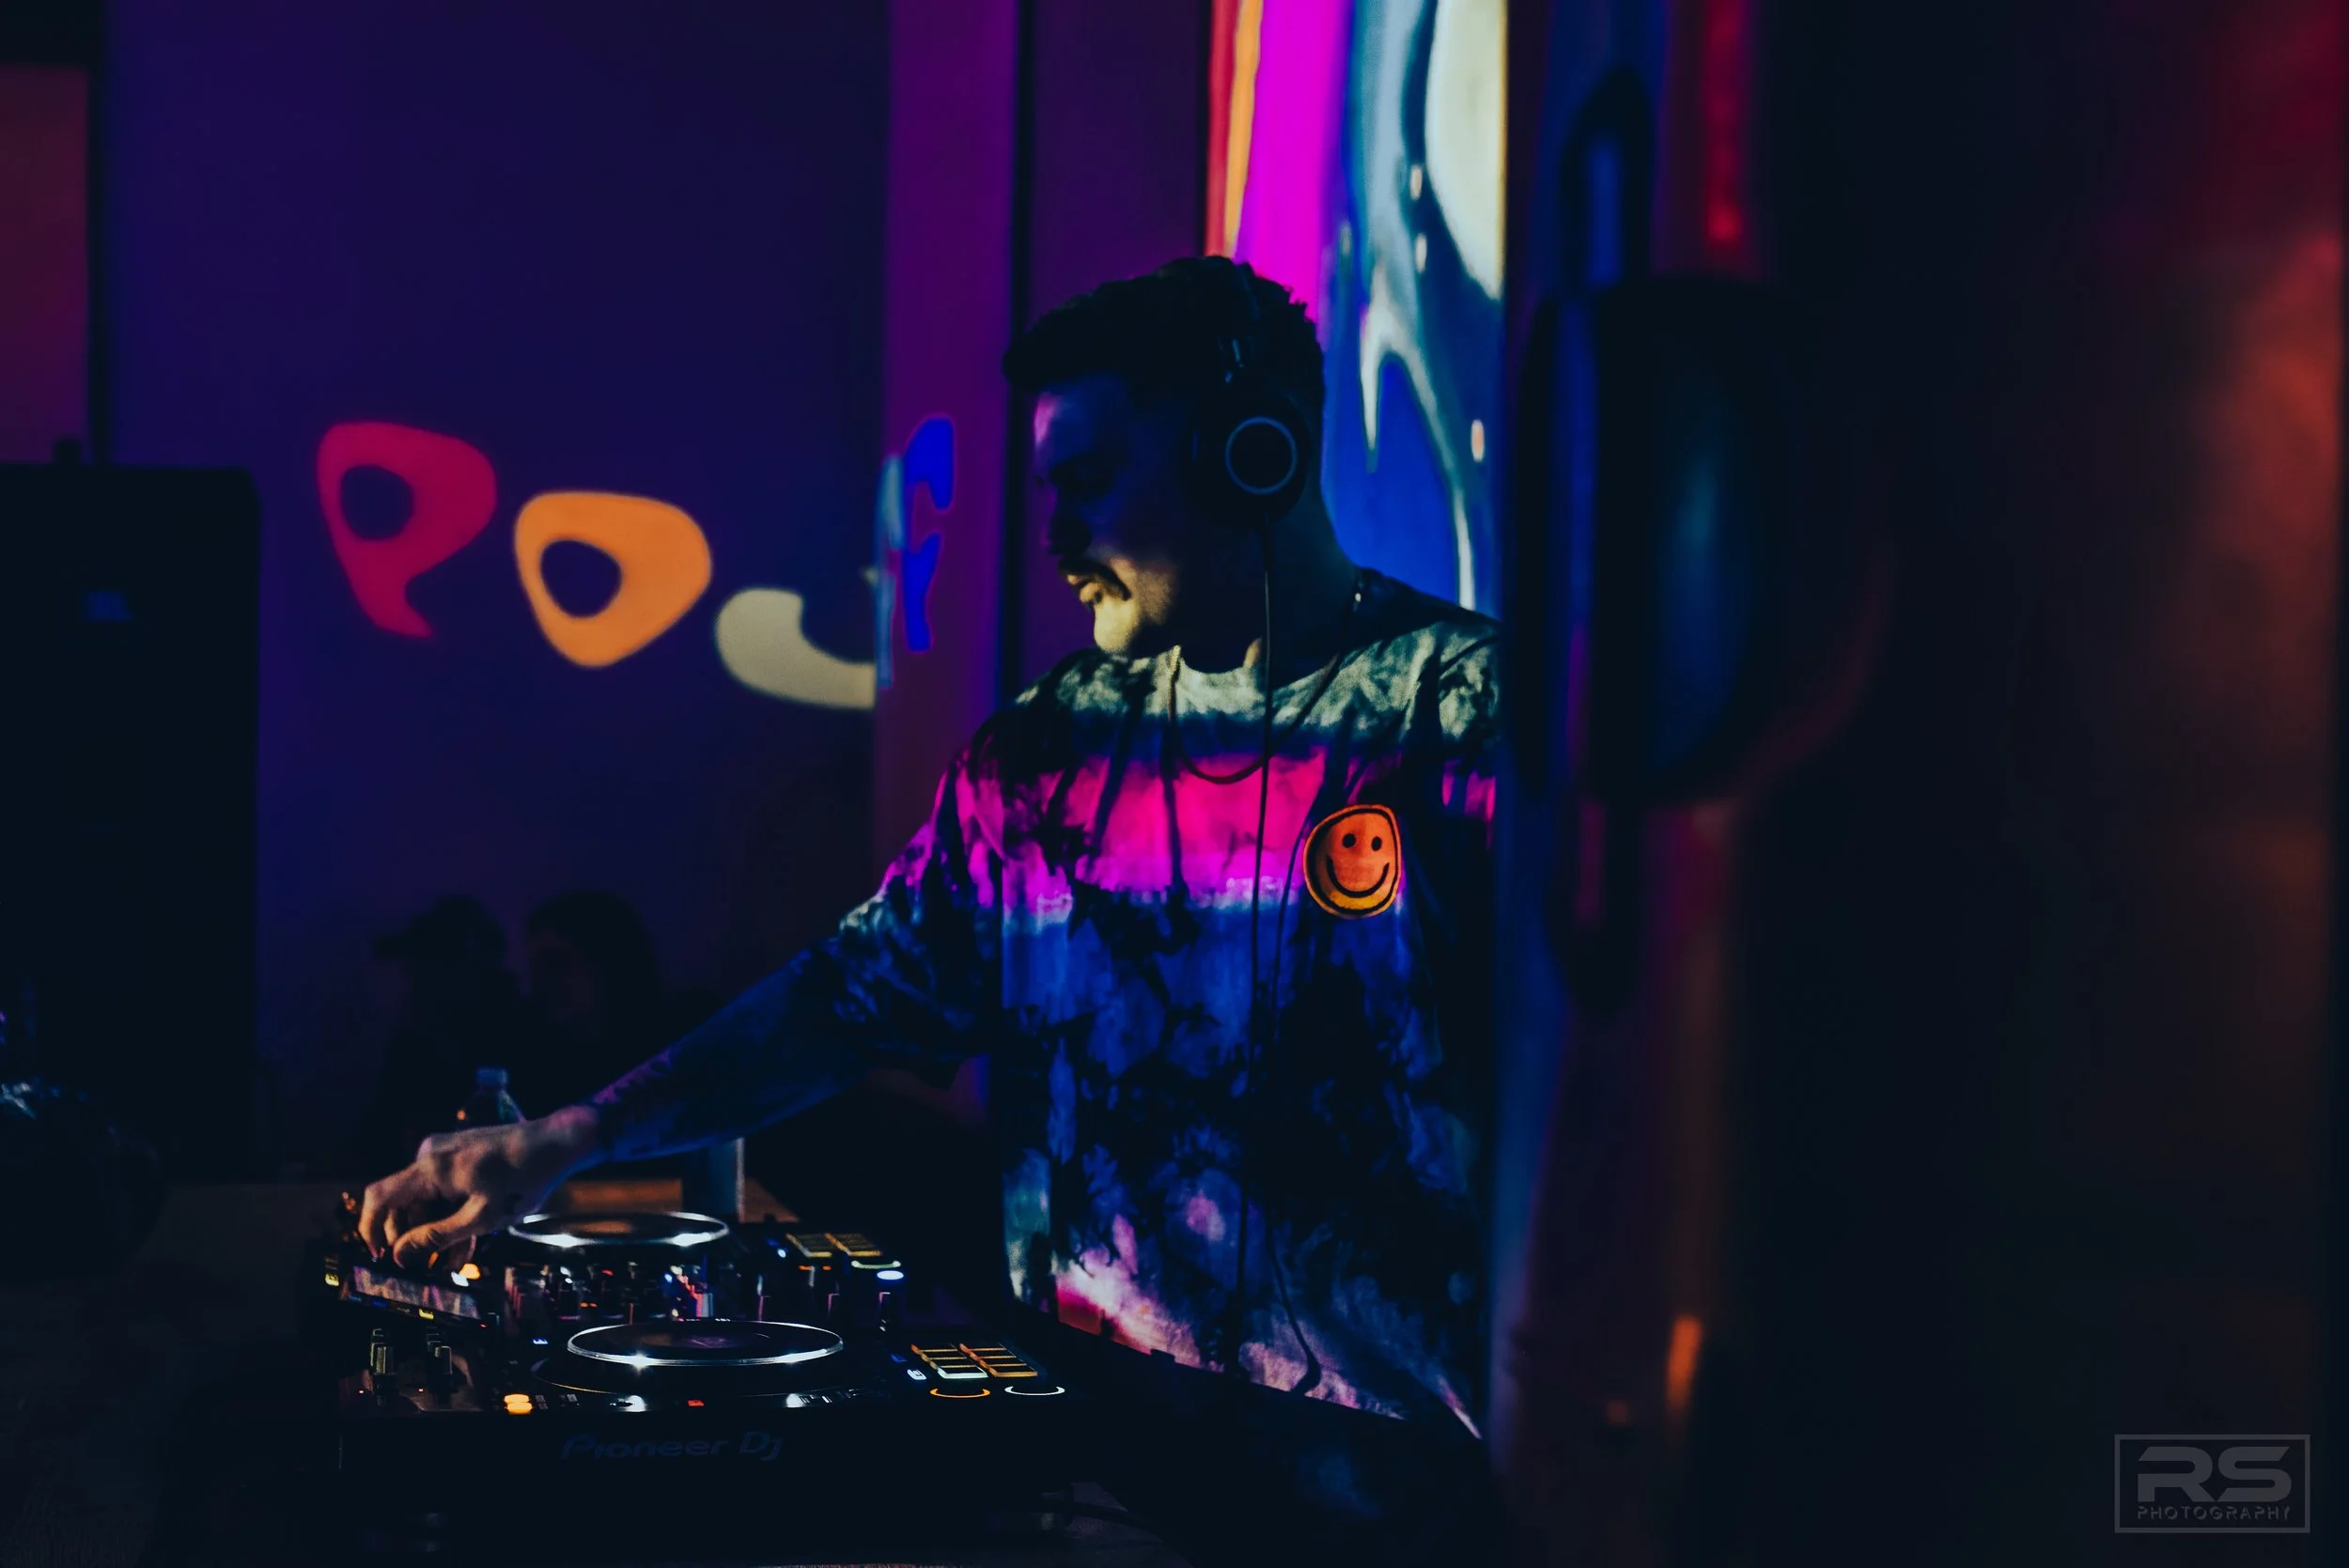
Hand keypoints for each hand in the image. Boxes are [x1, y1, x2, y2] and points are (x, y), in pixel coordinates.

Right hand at [358, 1104, 602, 1268]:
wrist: (557, 1142)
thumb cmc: (523, 1180)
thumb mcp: (481, 1218)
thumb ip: (437, 1236)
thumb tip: (399, 1254)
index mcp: (430, 1168)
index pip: (379, 1197)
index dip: (370, 1229)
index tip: (379, 1255)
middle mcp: (430, 1155)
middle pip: (403, 1202)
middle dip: (412, 1237)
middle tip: (426, 1267)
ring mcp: (445, 1152)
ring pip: (426, 1199)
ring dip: (435, 1230)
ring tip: (453, 1263)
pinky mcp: (460, 1154)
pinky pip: (443, 1189)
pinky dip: (450, 1214)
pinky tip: (464, 1244)